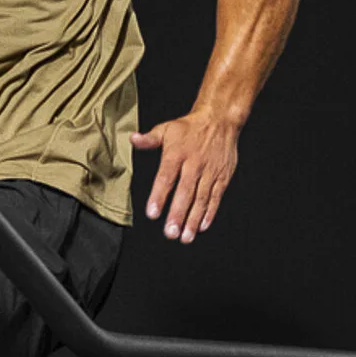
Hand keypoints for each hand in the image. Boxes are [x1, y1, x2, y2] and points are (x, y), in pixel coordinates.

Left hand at [130, 109, 239, 242]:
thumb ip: (149, 139)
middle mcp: (194, 164)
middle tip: (170, 232)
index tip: (152, 213)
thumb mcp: (167, 129)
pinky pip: (216, 197)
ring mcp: (210, 171)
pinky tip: (202, 226)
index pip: (166, 177)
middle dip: (177, 214)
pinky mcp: (222, 176)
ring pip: (201, 198)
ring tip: (185, 237)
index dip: (159, 196)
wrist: (220, 119)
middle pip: (185, 192)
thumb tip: (133, 139)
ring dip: (193, 219)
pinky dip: (210, 212)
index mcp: (177, 153)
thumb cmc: (190, 127)